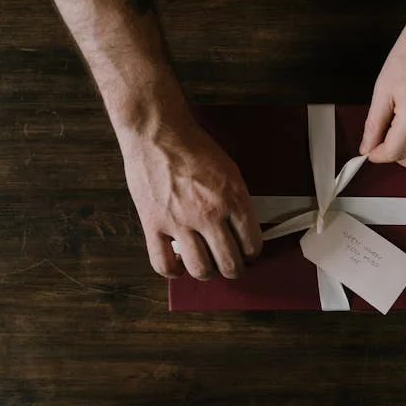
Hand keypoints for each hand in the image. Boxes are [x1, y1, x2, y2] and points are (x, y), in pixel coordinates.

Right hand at [121, 107, 261, 280]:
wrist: (158, 132)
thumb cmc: (193, 147)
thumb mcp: (229, 171)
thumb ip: (237, 201)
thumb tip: (241, 228)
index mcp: (233, 198)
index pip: (252, 243)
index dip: (252, 252)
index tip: (248, 252)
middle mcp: (209, 214)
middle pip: (230, 263)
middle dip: (234, 268)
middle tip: (231, 264)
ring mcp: (180, 222)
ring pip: (201, 269)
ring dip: (207, 272)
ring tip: (206, 264)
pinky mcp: (154, 224)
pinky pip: (164, 264)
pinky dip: (174, 271)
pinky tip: (179, 264)